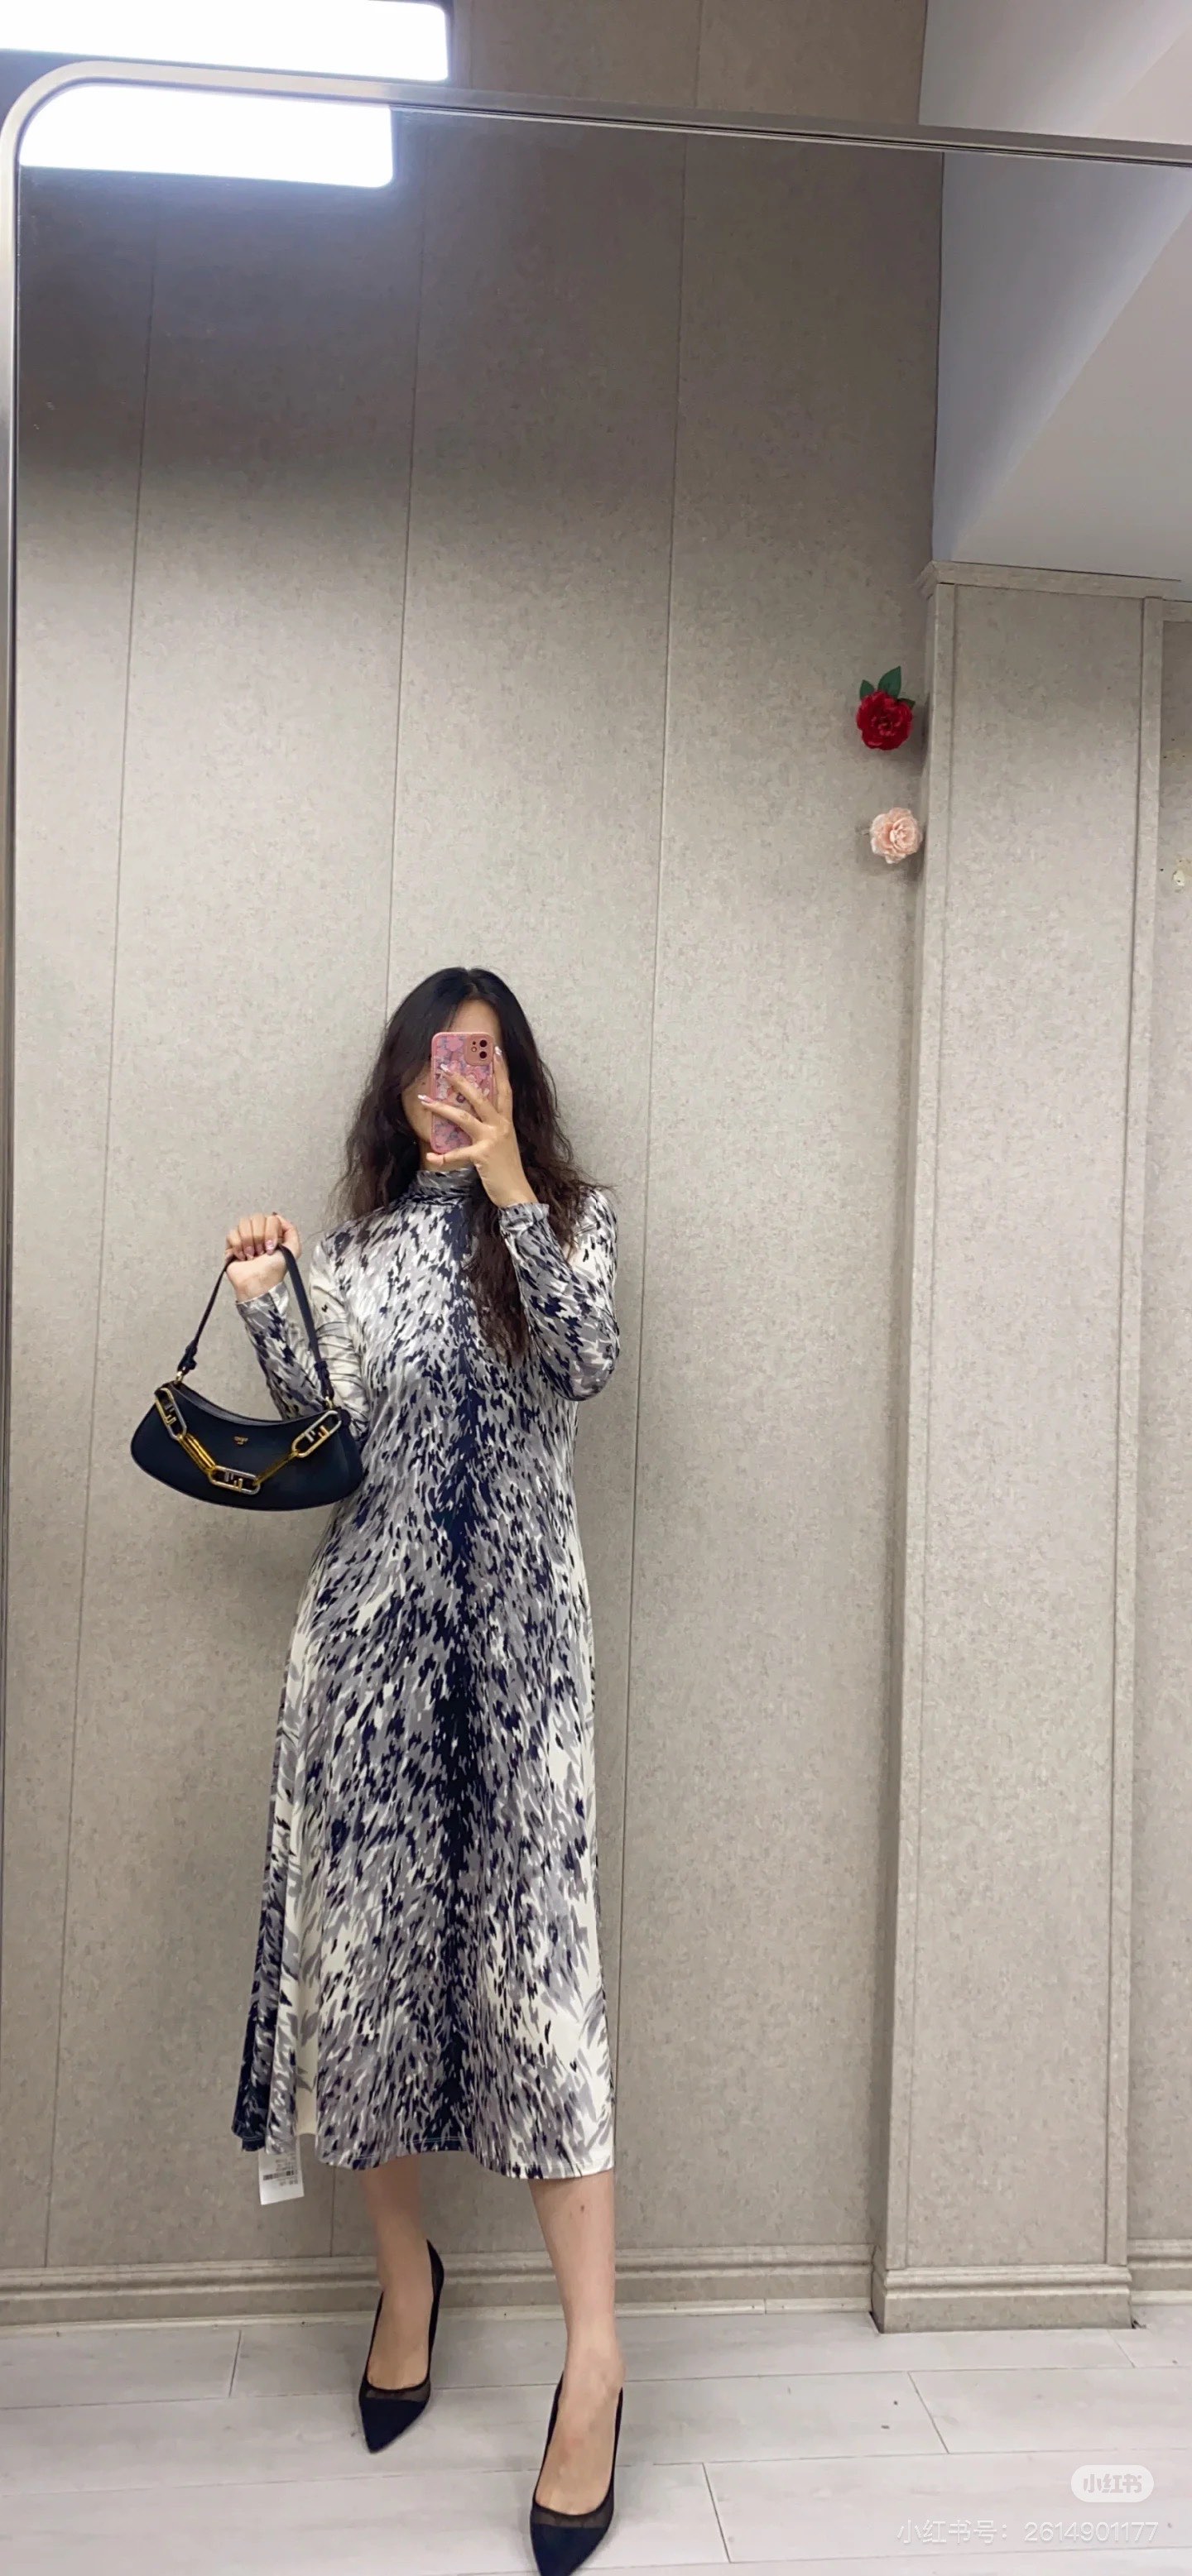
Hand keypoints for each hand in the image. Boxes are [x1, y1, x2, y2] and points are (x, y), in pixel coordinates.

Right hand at [225, 1210, 301, 1301]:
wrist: (258, 1282)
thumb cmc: (274, 1270)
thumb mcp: (293, 1250)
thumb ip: (291, 1231)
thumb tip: (277, 1216)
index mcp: (273, 1232)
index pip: (271, 1218)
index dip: (270, 1232)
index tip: (271, 1248)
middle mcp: (259, 1232)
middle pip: (256, 1218)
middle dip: (259, 1237)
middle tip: (261, 1253)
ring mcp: (245, 1237)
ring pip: (243, 1223)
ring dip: (248, 1242)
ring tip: (251, 1256)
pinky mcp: (232, 1244)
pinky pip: (232, 1233)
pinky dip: (238, 1246)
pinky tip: (242, 1257)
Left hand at [417, 1046, 536, 1209]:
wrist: (516, 1193)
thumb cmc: (507, 1170)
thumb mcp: (503, 1144)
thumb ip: (493, 1130)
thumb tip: (475, 1120)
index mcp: (506, 1122)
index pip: (505, 1089)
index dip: (500, 1069)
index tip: (494, 1050)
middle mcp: (500, 1126)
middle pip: (480, 1097)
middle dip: (461, 1081)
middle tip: (444, 1068)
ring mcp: (491, 1140)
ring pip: (463, 1117)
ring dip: (442, 1108)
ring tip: (425, 1100)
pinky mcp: (482, 1155)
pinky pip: (457, 1153)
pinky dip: (442, 1157)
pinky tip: (431, 1157)